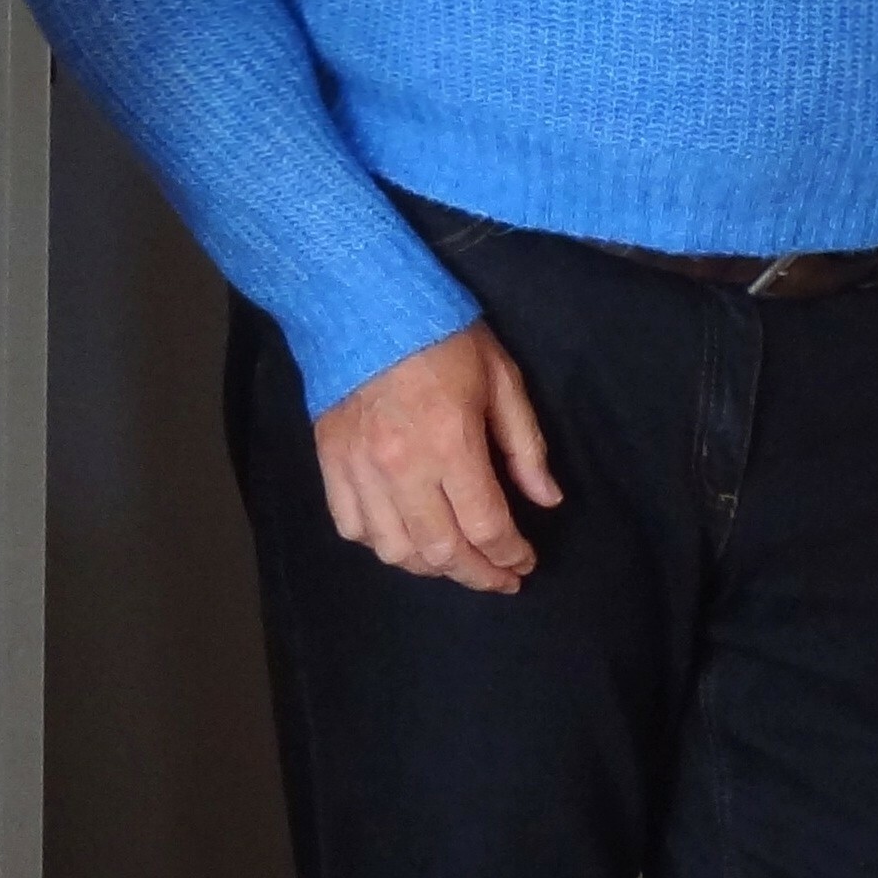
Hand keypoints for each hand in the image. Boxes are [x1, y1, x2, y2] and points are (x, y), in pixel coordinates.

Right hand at [313, 324, 562, 588]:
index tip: (525, 562)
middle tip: (499, 578)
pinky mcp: (330, 462)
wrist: (364, 300)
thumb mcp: (502, 378)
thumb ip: (525, 445)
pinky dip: (381, 543)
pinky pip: (352, 526)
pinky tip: (404, 538)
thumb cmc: (443, 334)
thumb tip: (546, 500)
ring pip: (395, 550)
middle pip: (442, 551)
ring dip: (430, 567)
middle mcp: (402, 467)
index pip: (486, 526)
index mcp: (451, 443)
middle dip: (477, 575)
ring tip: (456, 562)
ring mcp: (359, 469)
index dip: (510, 555)